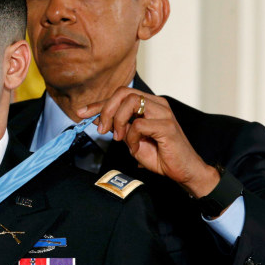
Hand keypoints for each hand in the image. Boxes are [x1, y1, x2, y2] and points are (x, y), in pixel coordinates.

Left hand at [78, 87, 218, 197]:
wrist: (183, 171)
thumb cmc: (160, 155)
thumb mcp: (131, 140)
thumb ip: (118, 127)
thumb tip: (97, 119)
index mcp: (149, 104)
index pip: (120, 95)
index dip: (98, 103)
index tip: (81, 112)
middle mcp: (157, 104)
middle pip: (123, 93)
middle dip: (106, 109)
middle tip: (101, 129)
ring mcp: (163, 113)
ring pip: (131, 102)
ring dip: (118, 121)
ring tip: (119, 138)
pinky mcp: (167, 126)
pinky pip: (139, 124)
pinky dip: (131, 137)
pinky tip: (135, 147)